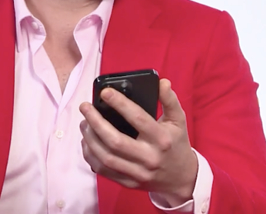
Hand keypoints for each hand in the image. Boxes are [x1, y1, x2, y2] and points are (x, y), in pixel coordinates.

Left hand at [79, 78, 198, 205]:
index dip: (120, 104)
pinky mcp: (128, 182)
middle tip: (85, 107)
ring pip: (106, 157)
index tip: (105, 92)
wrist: (181, 177)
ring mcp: (138, 172)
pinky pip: (103, 171)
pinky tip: (87, 142)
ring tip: (84, 123)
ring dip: (90, 139)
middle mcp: (149, 157)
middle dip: (96, 122)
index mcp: (162, 139)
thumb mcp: (179, 120)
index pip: (138, 119)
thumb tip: (162, 82)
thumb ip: (170, 100)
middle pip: (115, 141)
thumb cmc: (177, 143)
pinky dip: (91, 156)